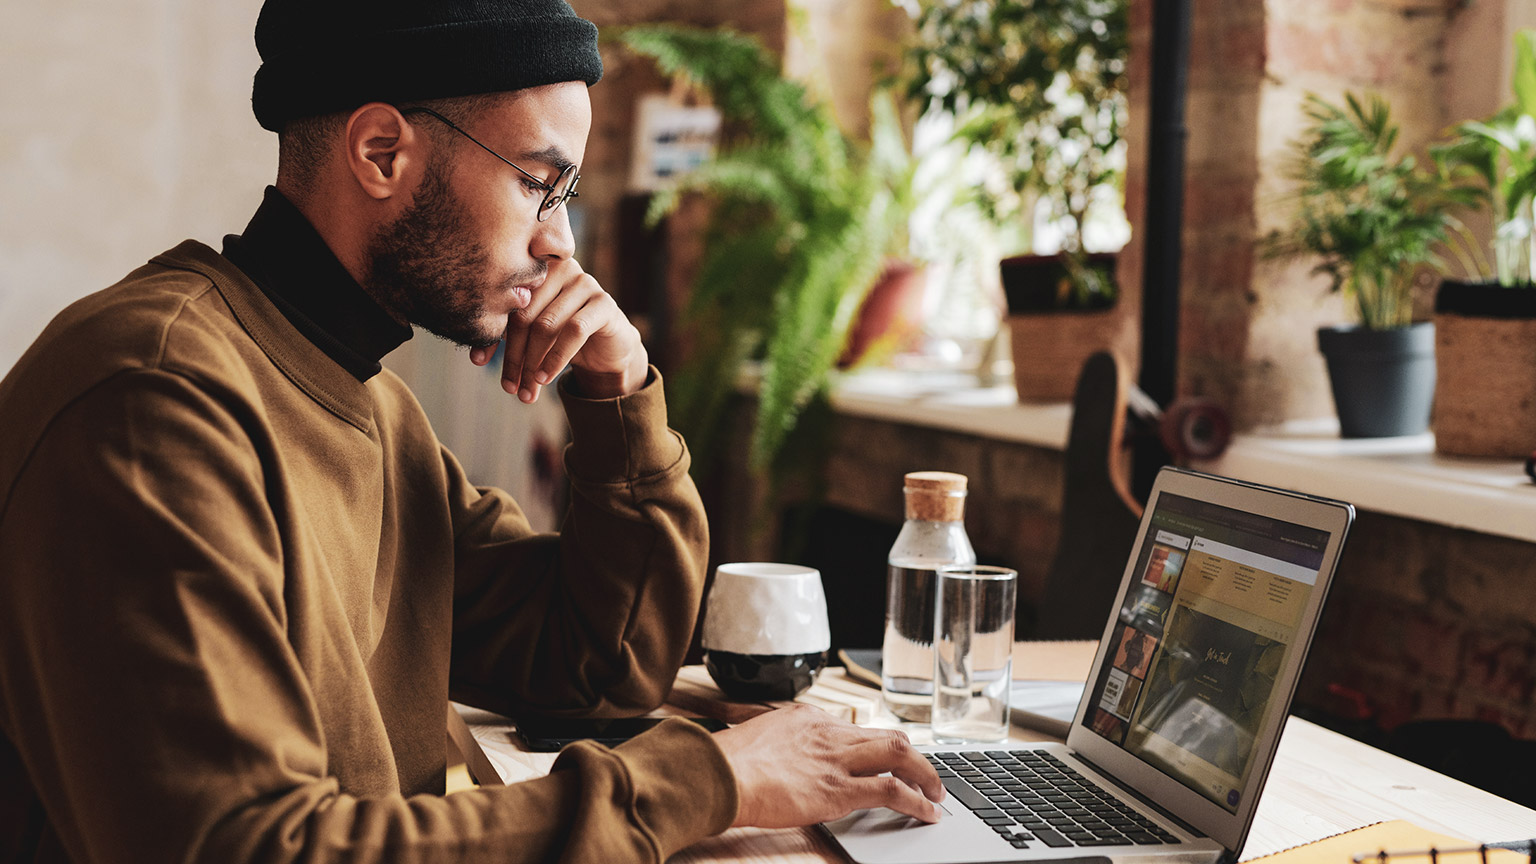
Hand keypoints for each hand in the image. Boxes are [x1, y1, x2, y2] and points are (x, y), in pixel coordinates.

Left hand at [468, 259, 647, 401]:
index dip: (490, 333)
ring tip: (526, 391)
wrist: (606, 348)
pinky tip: (545, 378)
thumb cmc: (562, 337)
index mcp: (536, 268)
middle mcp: (560, 268)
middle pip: (524, 314)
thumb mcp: (531, 334)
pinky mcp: (604, 303)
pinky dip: (556, 358)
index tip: (478, 361)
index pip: (505, 301)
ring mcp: (584, 282)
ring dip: (533, 363)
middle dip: (514, 356)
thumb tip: (476, 358)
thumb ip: (507, 335)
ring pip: (546, 325)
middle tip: (508, 387)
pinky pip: (575, 330)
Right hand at [711, 704, 944, 827]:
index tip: (885, 761)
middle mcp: (827, 732)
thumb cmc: (726, 764)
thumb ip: (780, 746)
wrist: (719, 774)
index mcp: (806, 718)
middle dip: (913, 757)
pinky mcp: (838, 789)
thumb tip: (784, 763)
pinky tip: (927, 813)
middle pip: (888, 736)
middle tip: (926, 775)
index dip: (876, 749)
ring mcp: (835, 759)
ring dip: (925, 776)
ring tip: (936, 794)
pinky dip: (917, 801)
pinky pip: (892, 791)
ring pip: (900, 755)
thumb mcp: (757, 740)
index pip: (855, 730)